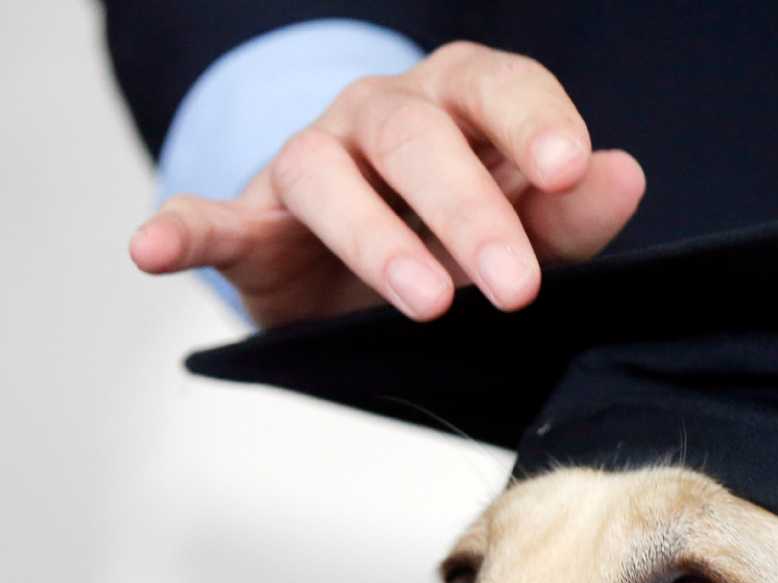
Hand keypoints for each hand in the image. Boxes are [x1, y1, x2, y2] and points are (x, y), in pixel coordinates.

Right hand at [127, 42, 645, 327]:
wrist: (367, 279)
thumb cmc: (460, 238)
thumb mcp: (527, 229)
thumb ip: (572, 213)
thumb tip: (623, 174)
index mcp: (459, 105)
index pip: (497, 87)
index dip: (533, 122)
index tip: (567, 167)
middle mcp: (382, 119)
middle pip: (417, 137)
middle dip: (469, 210)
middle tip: (515, 285)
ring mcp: (311, 164)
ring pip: (325, 175)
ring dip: (375, 238)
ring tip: (424, 301)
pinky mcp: (253, 224)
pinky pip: (209, 216)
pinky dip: (181, 228)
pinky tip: (154, 249)